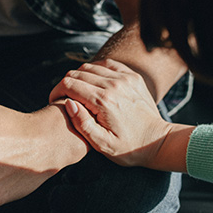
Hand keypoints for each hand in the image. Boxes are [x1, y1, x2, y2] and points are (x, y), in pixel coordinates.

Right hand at [49, 59, 173, 168]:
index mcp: (103, 101)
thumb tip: (69, 103)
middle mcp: (114, 85)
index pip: (69, 84)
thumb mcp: (101, 144)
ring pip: (91, 67)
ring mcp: (125, 78)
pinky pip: (107, 64)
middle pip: (77, 73)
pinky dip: (96, 70)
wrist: (157, 141)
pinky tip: (94, 84)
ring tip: (78, 93)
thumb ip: (82, 124)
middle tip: (64, 98)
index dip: (56, 91)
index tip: (54, 102)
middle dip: (65, 84)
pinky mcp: (132, 76)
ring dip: (80, 77)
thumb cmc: (128, 148)